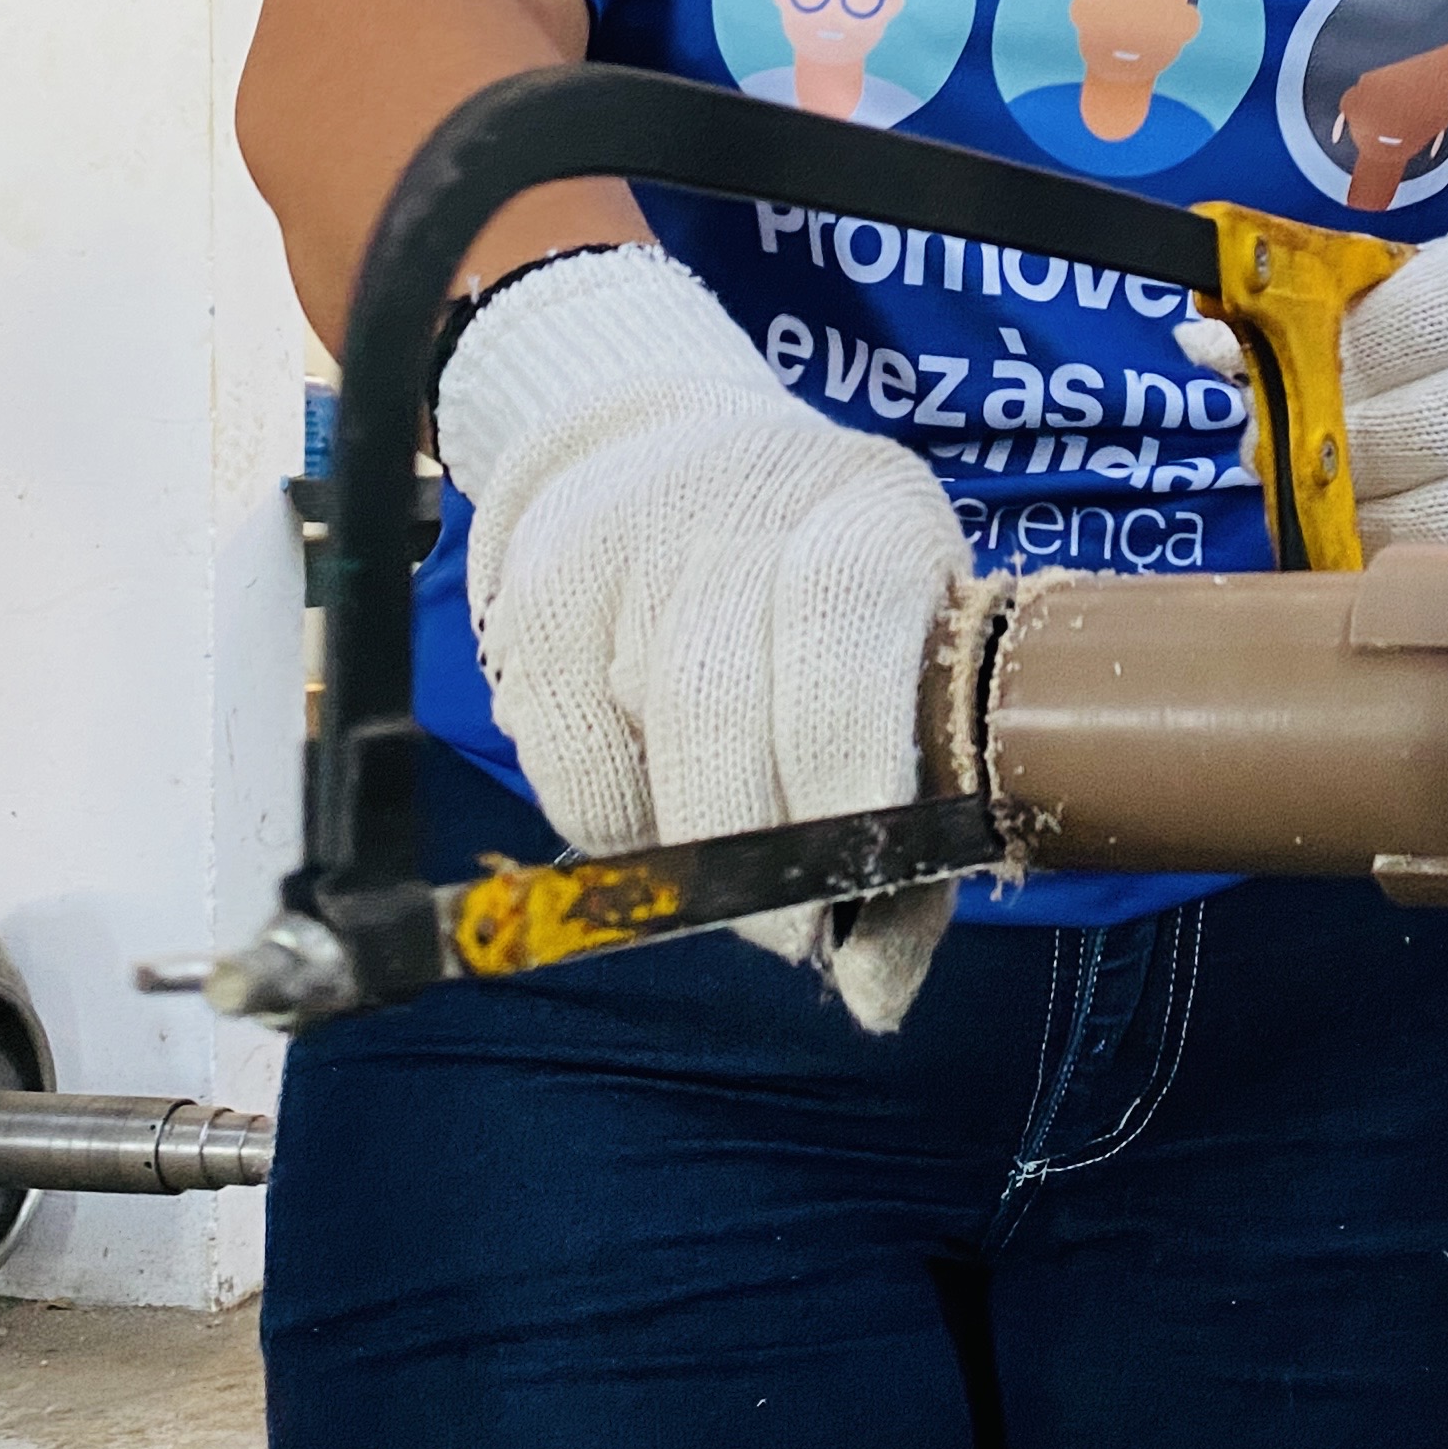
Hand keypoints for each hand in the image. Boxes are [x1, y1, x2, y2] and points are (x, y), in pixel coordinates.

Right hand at [439, 247, 973, 1026]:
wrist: (674, 452)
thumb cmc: (829, 595)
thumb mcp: (907, 659)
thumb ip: (910, 823)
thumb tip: (874, 996)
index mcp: (868, 513)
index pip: (844, 647)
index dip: (846, 787)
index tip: (853, 893)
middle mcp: (740, 506)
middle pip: (724, 703)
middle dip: (758, 849)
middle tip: (790, 927)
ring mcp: (625, 541)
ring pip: (639, 735)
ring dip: (687, 846)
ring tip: (729, 879)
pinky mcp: (537, 589)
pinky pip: (562, 757)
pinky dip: (611, 822)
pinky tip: (657, 813)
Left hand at [1182, 229, 1447, 550]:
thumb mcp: (1411, 300)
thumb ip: (1323, 318)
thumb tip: (1203, 348)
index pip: (1401, 328)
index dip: (1329, 369)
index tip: (1287, 393)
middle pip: (1426, 430)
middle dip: (1339, 460)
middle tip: (1293, 469)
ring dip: (1373, 529)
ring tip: (1339, 519)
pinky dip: (1429, 583)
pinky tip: (1390, 564)